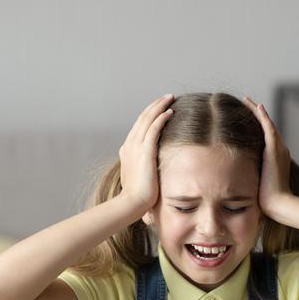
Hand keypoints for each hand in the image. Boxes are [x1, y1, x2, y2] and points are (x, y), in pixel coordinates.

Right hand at [119, 94, 174, 211]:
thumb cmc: (138, 195)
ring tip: (171, 98)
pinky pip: (154, 128)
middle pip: (143, 117)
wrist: (132, 203)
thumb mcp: (140, 176)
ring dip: (159, 106)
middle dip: (155, 105)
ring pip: (148, 118)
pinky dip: (161, 118)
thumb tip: (155, 167)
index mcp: (127, 149)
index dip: (150, 114)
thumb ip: (145, 167)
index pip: (139, 125)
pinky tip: (170, 112)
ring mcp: (136, 146)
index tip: (161, 107)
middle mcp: (130, 144)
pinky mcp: (144, 151)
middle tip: (168, 97)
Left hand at [243, 96, 292, 217]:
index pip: (264, 137)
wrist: (278, 204)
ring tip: (246, 100)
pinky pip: (269, 128)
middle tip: (244, 102)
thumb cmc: (267, 201)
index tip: (244, 118)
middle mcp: (279, 150)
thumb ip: (250, 179)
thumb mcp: (256, 186)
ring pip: (267, 124)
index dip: (255, 126)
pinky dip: (263, 117)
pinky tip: (257, 106)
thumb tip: (237, 183)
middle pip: (266, 127)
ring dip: (257, 111)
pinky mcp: (275, 150)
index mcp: (275, 158)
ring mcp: (278, 149)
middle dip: (255, 115)